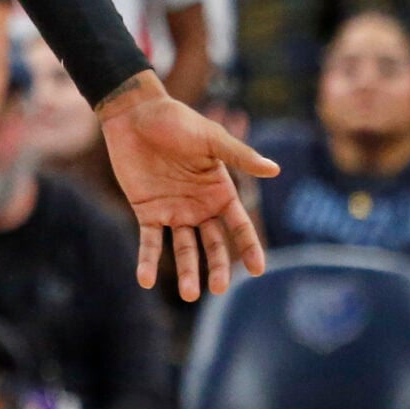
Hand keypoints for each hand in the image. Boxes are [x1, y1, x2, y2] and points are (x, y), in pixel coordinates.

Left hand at [98, 74, 277, 301]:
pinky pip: (149, 240)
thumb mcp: (210, 139)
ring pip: (183, 248)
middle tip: (218, 289)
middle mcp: (199, 206)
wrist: (135, 113)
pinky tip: (145, 280)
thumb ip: (239, 157)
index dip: (248, 247)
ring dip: (187, 271)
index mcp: (219, 191)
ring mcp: (173, 210)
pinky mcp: (146, 210)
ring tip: (190, 294)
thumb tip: (274, 169)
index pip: (238, 225)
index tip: (257, 269)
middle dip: (216, 267)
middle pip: (213, 244)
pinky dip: (147, 260)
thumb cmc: (176, 121)